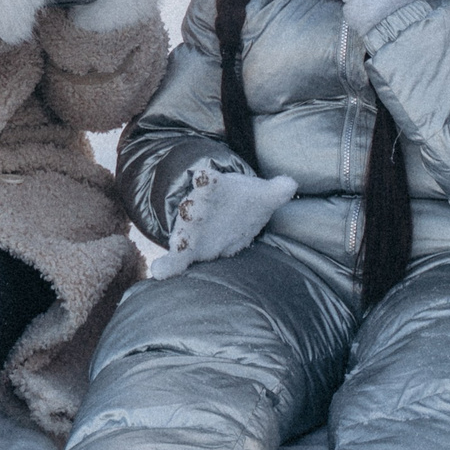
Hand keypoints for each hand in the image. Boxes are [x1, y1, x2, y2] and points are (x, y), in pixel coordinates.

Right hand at [149, 166, 297, 278]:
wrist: (222, 215)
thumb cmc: (242, 204)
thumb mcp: (261, 197)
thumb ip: (277, 191)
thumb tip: (291, 184)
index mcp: (215, 192)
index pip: (210, 183)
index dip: (208, 180)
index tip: (204, 176)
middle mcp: (200, 209)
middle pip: (193, 208)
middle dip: (192, 209)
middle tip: (189, 208)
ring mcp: (191, 231)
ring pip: (182, 234)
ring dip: (180, 238)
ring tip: (177, 245)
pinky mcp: (188, 251)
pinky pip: (175, 260)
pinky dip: (167, 266)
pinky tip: (158, 273)